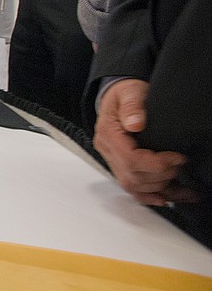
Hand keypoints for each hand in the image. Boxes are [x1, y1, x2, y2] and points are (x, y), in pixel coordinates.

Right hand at [93, 79, 193, 204]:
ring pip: (133, 186)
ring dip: (160, 189)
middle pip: (132, 177)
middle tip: (181, 166)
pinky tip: (166, 198)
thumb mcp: (130, 92)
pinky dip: (149, 196)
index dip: (157, 164)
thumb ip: (133, 106)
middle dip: (161, 176)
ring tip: (184, 187)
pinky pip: (132, 187)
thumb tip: (136, 124)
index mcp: (108, 134)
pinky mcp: (121, 165)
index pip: (130, 160)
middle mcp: (107, 150)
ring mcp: (112, 159)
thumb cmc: (125, 94)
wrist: (119, 96)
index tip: (178, 158)